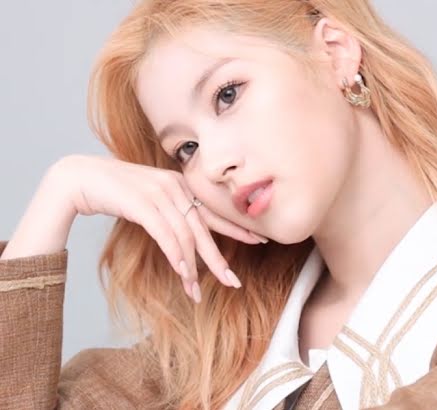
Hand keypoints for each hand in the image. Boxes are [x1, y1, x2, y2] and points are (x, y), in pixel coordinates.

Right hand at [53, 154, 268, 302]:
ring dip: (191, 268)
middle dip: (218, 259)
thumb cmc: (115, 192)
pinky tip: (183, 274)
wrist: (80, 178)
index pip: (213, 212)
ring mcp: (160, 194)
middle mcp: (176, 188)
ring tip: (195, 292)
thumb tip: (187, 238)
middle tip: (233, 282)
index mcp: (181, 185)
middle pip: (203, 229)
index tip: (259, 240)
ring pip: (185, 237)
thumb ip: (170, 212)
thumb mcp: (150, 200)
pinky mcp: (143, 203)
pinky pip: (165, 234)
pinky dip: (176, 255)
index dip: (236, 228)